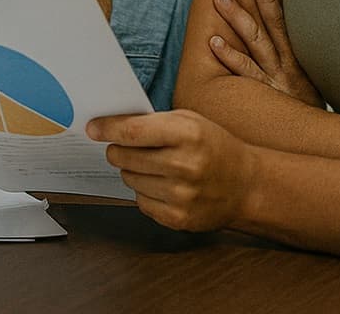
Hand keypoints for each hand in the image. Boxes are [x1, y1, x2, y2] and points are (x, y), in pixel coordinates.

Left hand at [87, 110, 257, 232]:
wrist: (246, 186)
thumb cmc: (213, 147)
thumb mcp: (189, 121)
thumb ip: (152, 121)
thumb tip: (109, 124)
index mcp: (188, 134)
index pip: (133, 132)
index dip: (107, 129)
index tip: (93, 128)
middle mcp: (185, 166)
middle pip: (124, 157)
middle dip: (118, 150)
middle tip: (124, 147)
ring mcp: (182, 195)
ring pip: (128, 179)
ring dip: (132, 171)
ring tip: (153, 166)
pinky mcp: (178, 218)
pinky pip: (140, 202)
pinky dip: (145, 192)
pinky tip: (163, 185)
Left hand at [208, 0, 322, 107]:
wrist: (318, 144)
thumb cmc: (301, 113)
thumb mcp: (301, 83)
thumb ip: (284, 62)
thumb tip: (266, 36)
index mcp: (294, 58)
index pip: (280, 18)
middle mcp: (285, 64)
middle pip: (269, 23)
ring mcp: (275, 79)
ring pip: (256, 42)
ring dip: (237, 18)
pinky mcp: (265, 95)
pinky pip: (245, 73)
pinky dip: (231, 56)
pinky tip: (214, 42)